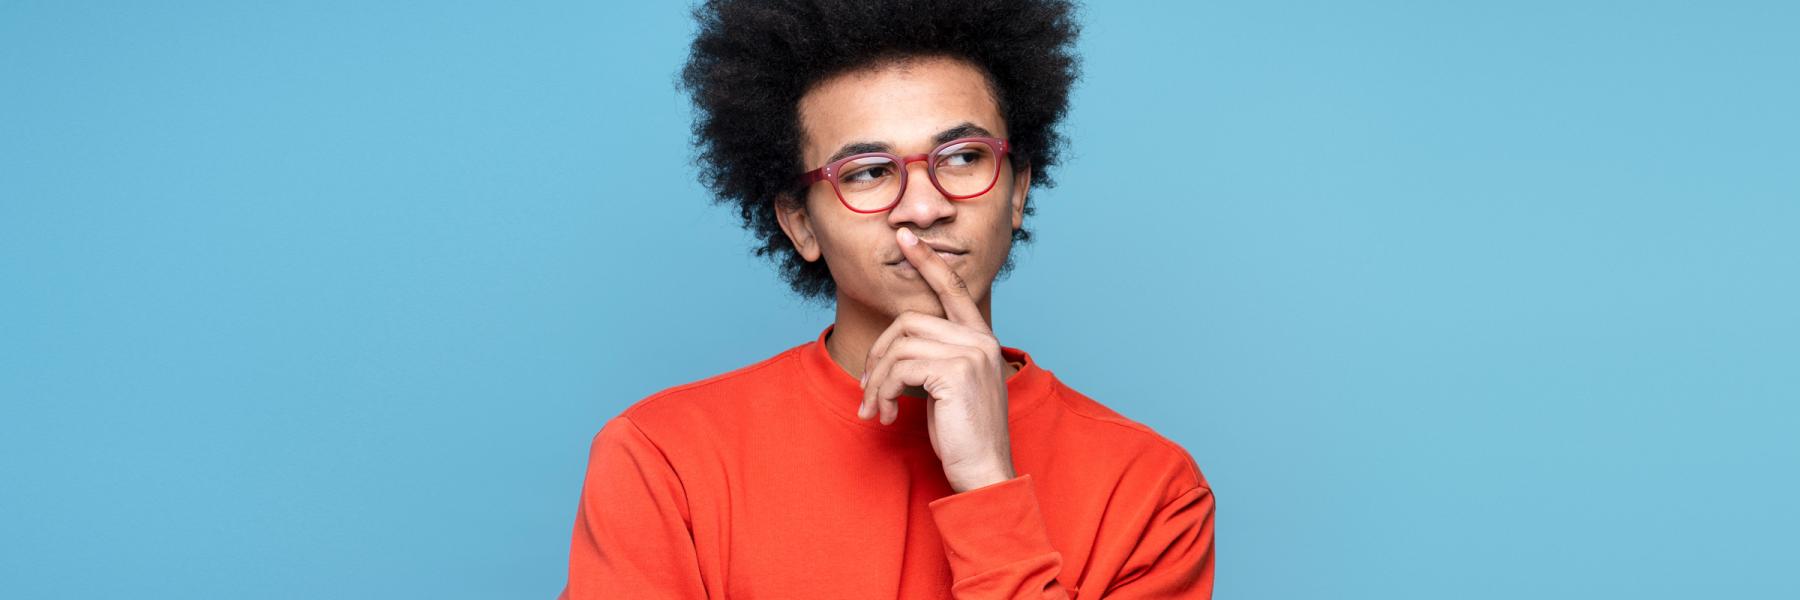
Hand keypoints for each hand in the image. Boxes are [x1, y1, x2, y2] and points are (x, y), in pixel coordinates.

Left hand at [859, 227, 1016, 492]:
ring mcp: (970, 354)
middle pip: (909, 322)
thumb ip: (934, 360)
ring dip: (877, 381)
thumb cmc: (964, 436)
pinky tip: (889, 415)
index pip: (953, 290)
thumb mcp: (949, 389)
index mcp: (982, 340)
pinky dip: (885, 392)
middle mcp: (980, 340)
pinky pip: (901, 368)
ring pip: (900, 347)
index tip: (906, 237)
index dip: (928, 262)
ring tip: (877, 409)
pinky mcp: (956, 372)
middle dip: (879, 354)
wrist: (984, 472)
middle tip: (869, 390)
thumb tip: (894, 351)